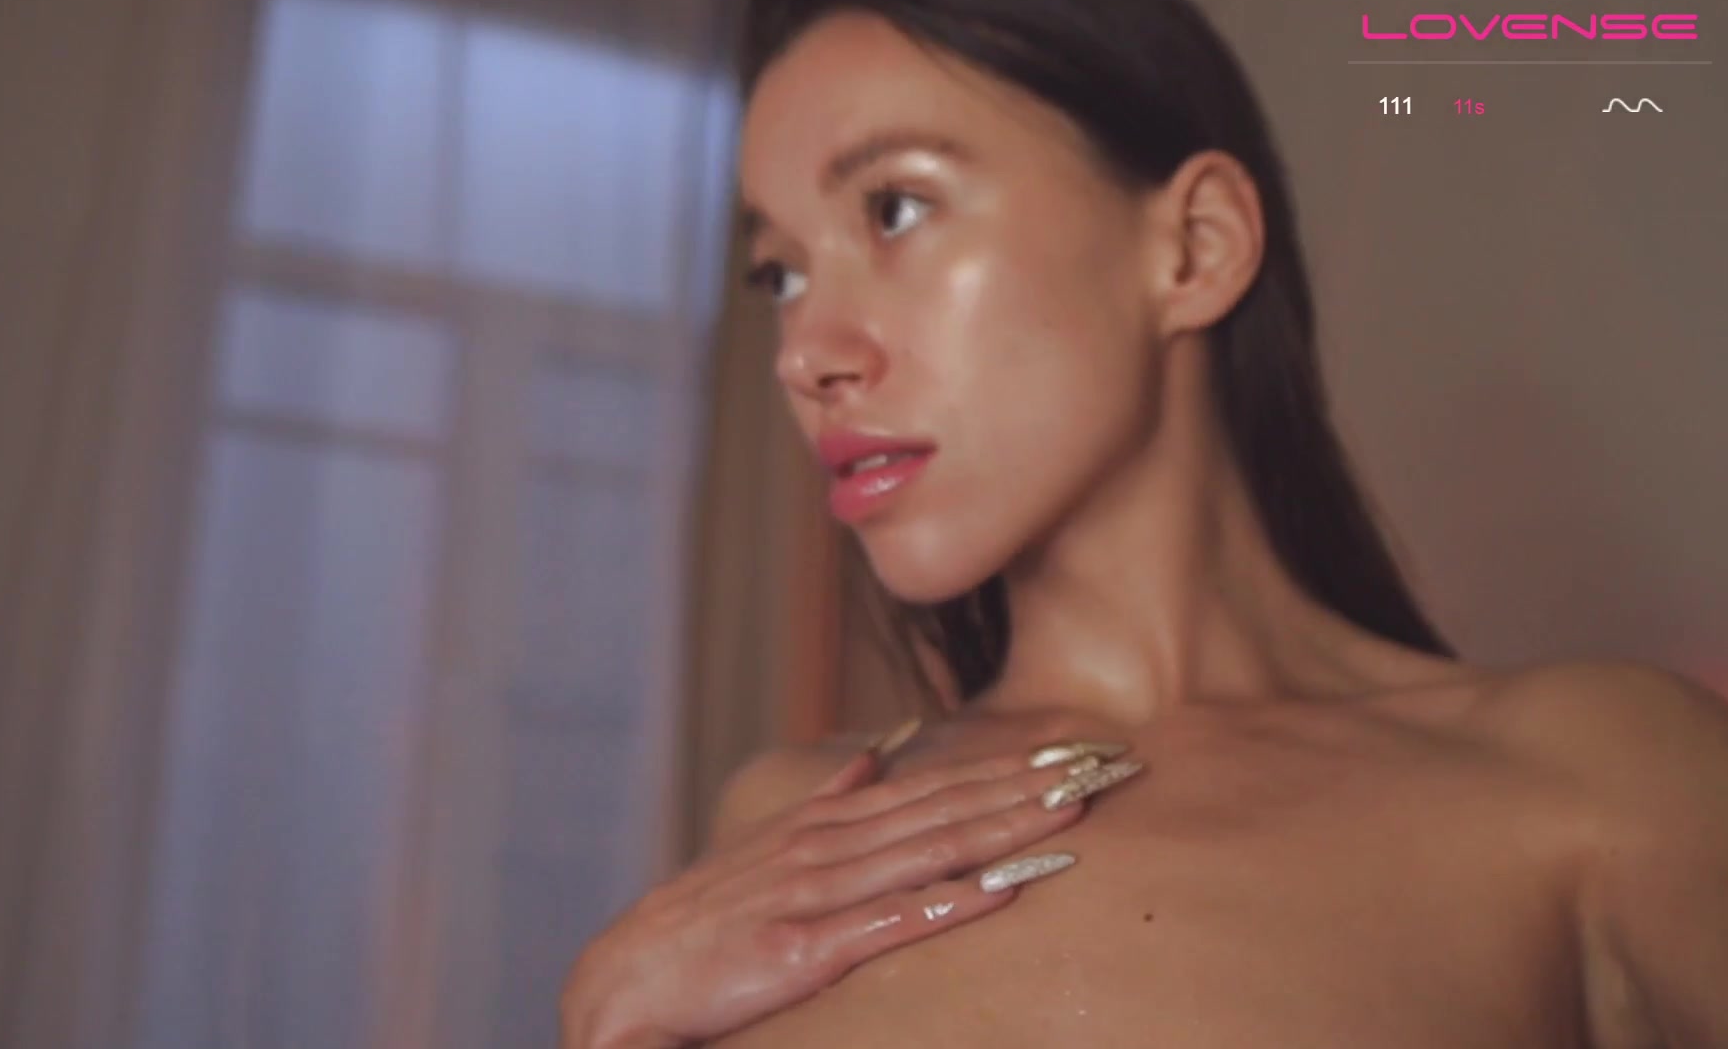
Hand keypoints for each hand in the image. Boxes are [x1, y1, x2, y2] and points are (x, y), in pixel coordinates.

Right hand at [559, 737, 1140, 1047]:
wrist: (621, 983)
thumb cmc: (699, 926)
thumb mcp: (763, 852)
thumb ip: (823, 807)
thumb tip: (871, 762)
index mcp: (824, 827)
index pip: (932, 788)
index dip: (1005, 766)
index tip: (1074, 745)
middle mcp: (825, 849)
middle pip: (945, 810)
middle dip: (1027, 785)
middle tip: (1106, 761)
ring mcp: (814, 896)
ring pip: (927, 853)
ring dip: (1003, 827)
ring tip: (1072, 806)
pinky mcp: (800, 951)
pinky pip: (886, 924)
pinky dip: (946, 904)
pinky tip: (1000, 890)